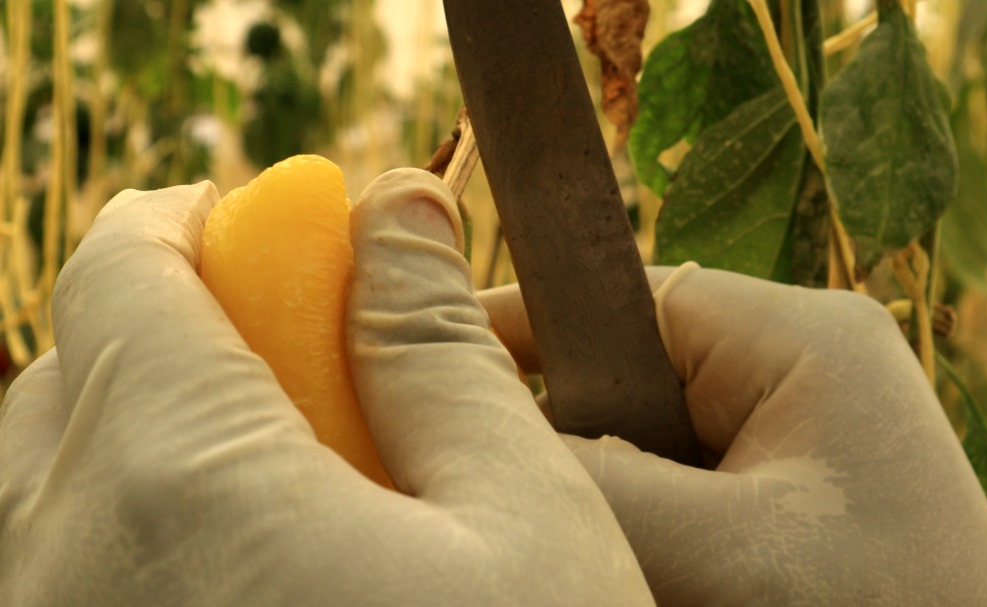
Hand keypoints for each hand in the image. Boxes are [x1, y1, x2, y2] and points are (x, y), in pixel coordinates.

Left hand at [0, 170, 651, 605]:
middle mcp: (68, 569)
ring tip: (300, 465)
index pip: (125, 270)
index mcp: (178, 486)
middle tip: (307, 353)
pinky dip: (146, 525)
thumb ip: (440, 350)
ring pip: (61, 477)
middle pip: (80, 368)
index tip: (284, 229)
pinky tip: (275, 558)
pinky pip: (72, 566)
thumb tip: (400, 210)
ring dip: (164, 428)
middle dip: (186, 327)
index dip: (202, 219)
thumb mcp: (526, 520)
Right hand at [481, 265, 986, 605]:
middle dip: (567, 433)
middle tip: (509, 490)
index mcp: (804, 338)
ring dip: (609, 492)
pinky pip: (684, 490)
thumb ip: (590, 479)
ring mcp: (802, 437)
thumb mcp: (717, 549)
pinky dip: (646, 526)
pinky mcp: (796, 499)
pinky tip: (637, 567)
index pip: (620, 300)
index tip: (422, 361)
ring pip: (646, 442)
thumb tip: (468, 429)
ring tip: (587, 545)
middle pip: (626, 375)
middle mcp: (807, 371)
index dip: (517, 328)